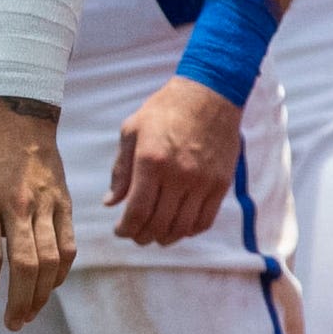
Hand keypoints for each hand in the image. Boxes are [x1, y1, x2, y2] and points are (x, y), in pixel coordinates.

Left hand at [0, 97, 75, 328]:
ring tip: (29, 313)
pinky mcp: (64, 202)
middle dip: (19, 300)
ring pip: (51, 260)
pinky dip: (62, 270)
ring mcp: (45, 205)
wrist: (16, 113)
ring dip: (41, 293)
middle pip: (26, 265)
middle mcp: (18, 206)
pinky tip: (51, 286)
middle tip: (11, 322)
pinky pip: (68, 244)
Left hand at [107, 76, 241, 244]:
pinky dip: (190, 231)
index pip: (137, 210)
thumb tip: (111, 203)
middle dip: (143, 236)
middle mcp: (178, 175)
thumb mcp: (131, 131)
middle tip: (135, 236)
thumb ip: (120, 170)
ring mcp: (202, 182)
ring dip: (166, 238)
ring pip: (183, 227)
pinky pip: (205, 220)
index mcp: (150, 162)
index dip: (126, 228)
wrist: (208, 96)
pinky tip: (179, 228)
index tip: (120, 231)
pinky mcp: (221, 184)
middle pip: (159, 223)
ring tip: (155, 236)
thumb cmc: (164, 111)